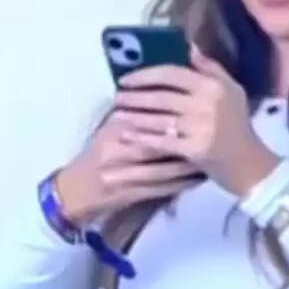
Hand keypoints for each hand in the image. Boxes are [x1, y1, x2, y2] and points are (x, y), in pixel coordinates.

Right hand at [55, 105, 204, 225]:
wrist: (74, 191)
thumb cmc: (94, 156)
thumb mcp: (107, 130)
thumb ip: (132, 112)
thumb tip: (163, 93)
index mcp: (113, 130)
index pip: (147, 117)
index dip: (174, 114)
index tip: (197, 109)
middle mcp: (117, 150)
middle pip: (159, 143)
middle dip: (187, 140)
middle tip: (214, 134)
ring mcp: (123, 175)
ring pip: (164, 168)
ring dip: (189, 163)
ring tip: (210, 156)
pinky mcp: (130, 195)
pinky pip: (162, 189)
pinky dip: (182, 183)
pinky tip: (198, 178)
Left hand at [112, 42, 280, 196]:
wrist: (249, 164)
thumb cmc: (237, 124)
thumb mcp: (231, 90)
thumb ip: (209, 67)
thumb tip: (188, 45)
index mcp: (213, 86)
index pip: (171, 73)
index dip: (145, 74)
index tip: (125, 78)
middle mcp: (206, 104)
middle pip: (161, 97)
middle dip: (134, 97)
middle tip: (116, 98)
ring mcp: (200, 128)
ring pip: (158, 119)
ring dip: (134, 116)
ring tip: (118, 115)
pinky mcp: (195, 150)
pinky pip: (162, 142)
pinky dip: (142, 138)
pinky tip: (127, 135)